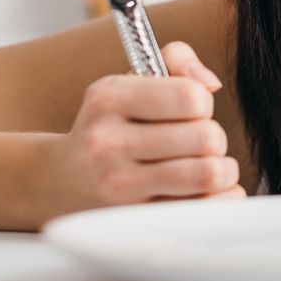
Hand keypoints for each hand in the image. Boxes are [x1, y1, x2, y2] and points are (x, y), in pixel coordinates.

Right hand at [42, 41, 244, 217]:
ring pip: (208, 174)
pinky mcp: (133, 221)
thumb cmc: (112, 125)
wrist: (59, 181)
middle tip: (197, 142)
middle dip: (213, 138)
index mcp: (108, 99)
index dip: (202, 102)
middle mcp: (107, 143)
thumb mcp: (132, 81)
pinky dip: (220, 197)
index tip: (189, 110)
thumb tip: (211, 83)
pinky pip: (203, 208)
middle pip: (206, 137)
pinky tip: (204, 191)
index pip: (191, 96)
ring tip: (206, 166)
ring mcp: (118, 187)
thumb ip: (177, 59)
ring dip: (221, 169)